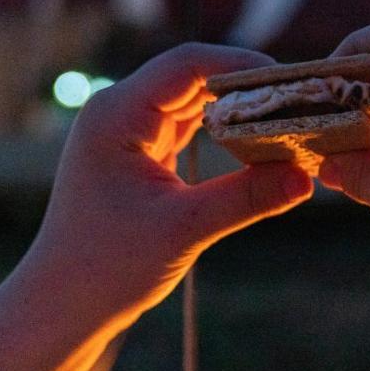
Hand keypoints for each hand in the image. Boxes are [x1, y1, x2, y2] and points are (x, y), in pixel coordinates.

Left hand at [0, 43, 313, 370]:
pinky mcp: (141, 154)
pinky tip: (261, 141)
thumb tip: (307, 178)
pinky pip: (191, 126)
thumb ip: (246, 197)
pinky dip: (225, 131)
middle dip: (248, 86)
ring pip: (196, 101)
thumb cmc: (108, 267)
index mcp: (117, 115)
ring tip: (291, 116)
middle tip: (303, 99)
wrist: (62, 305)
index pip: (187, 65)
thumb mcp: (185, 229)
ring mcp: (129, 132)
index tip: (289, 82)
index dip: (240, 65)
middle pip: (194, 77)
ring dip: (239, 108)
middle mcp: (119, 112)